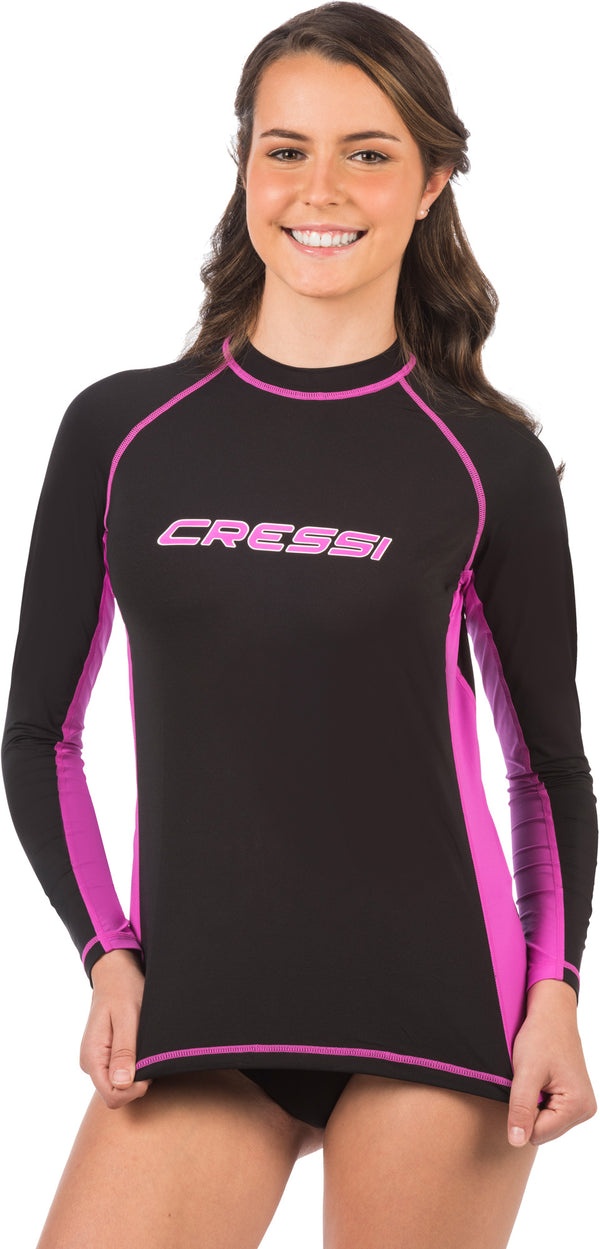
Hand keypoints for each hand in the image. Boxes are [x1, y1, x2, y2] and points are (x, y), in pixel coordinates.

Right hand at [80, 948, 153, 1108]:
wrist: (116, 973)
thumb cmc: (124, 990)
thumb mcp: (128, 1017)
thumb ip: (124, 1051)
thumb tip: (121, 1084)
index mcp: (92, 1056)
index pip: (112, 1096)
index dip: (134, 1090)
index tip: (150, 1070)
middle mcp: (90, 1062)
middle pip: (116, 1094)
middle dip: (137, 1083)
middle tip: (150, 1055)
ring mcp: (96, 1060)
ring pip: (119, 1086)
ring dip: (137, 1073)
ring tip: (145, 1047)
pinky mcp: (104, 1056)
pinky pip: (120, 1074)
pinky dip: (134, 1067)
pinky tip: (141, 1049)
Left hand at [507, 978, 596, 1146]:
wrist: (552, 1014)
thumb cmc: (540, 1038)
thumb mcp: (526, 1073)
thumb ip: (521, 1109)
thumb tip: (516, 1142)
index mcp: (578, 1107)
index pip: (537, 1135)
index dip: (522, 1113)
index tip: (524, 1085)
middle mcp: (585, 1111)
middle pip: (543, 1132)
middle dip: (530, 1109)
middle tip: (530, 1080)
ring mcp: (582, 1106)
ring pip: (545, 1124)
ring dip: (534, 1104)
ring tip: (537, 1078)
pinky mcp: (575, 1100)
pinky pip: (550, 1114)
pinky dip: (540, 1100)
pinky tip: (542, 1080)